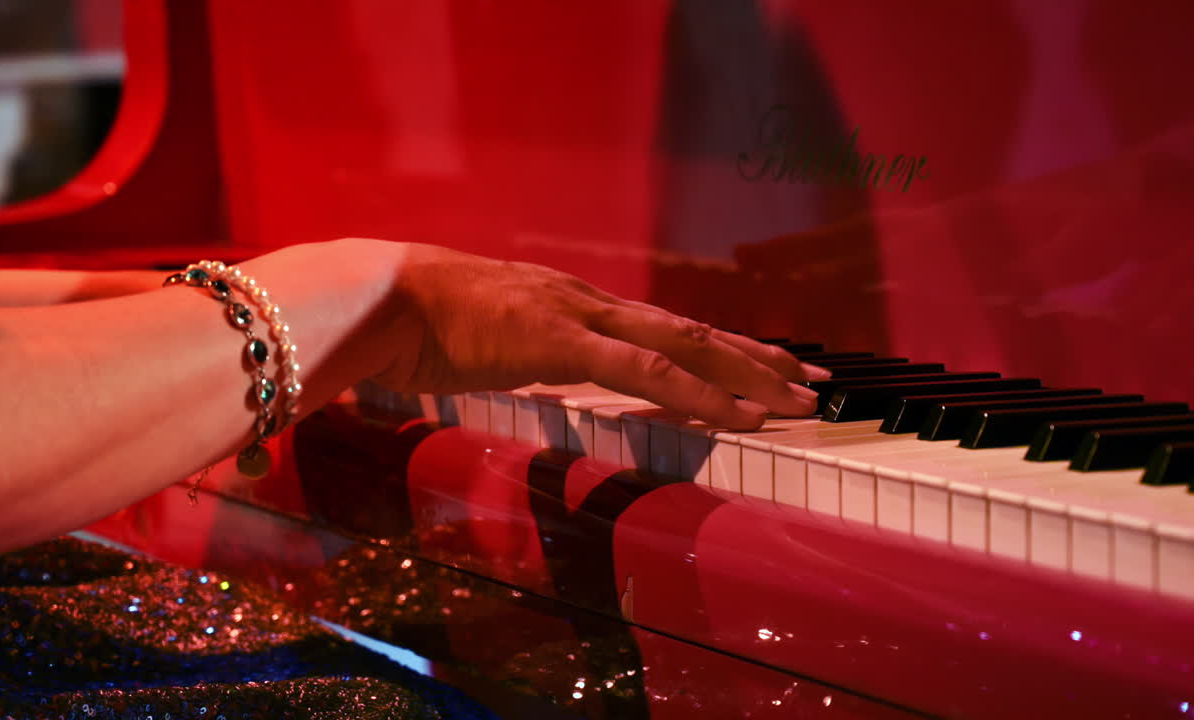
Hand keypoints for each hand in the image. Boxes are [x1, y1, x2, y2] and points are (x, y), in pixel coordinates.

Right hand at [369, 241, 827, 429]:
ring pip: (686, 348)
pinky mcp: (562, 341)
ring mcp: (581, 318)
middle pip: (694, 334)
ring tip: (799, 398)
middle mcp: (591, 304)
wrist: (380, 300)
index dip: (719, 350)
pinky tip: (740, 417)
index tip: (763, 368)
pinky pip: (647, 374)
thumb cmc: (419, 324)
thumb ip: (523, 352)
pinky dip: (700, 396)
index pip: (664, 331)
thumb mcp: (487, 341)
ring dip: (748, 376)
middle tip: (813, 381)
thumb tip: (537, 369)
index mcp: (574, 305)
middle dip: (758, 359)